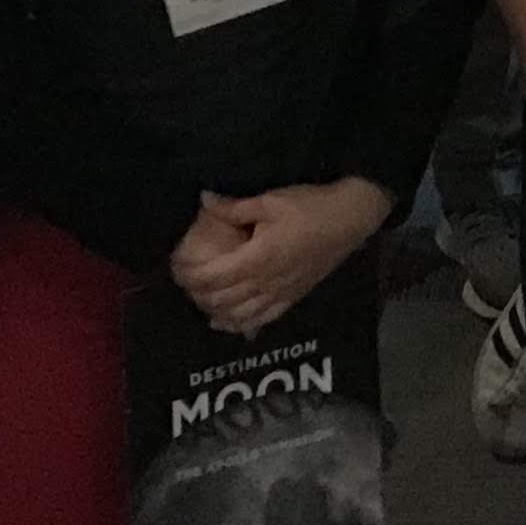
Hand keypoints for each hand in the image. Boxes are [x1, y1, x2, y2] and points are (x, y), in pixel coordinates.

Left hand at [175, 176, 390, 336]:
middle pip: (221, 299)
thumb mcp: (270, 200)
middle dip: (196, 293)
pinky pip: (261, 320)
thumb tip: (203, 199)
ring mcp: (280, 294)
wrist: (350, 220)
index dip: (189, 275)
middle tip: (182, 280)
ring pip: (238, 315)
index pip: (212, 277)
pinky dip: (239, 325)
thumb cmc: (310, 207)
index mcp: (257, 259)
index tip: (175, 266)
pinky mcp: (292, 298)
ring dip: (214, 310)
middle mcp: (265, 283)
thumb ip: (234, 207)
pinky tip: (224, 323)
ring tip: (199, 300)